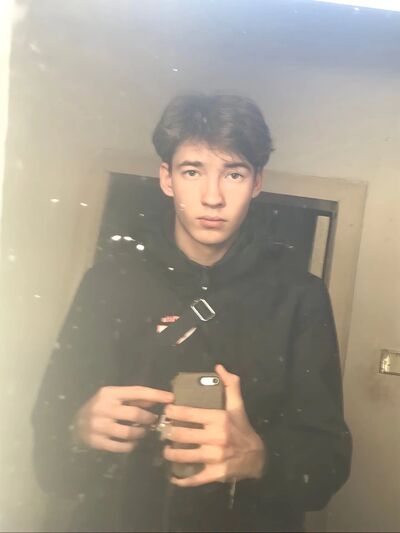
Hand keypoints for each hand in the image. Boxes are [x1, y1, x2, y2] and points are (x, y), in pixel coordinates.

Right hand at [72, 385, 173, 452]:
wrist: (74, 424)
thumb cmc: (100, 408)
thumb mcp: (114, 398)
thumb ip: (134, 399)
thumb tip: (156, 401)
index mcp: (109, 393)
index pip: (137, 392)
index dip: (155, 395)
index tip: (170, 398)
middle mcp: (103, 408)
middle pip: (135, 414)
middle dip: (149, 418)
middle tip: (154, 421)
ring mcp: (99, 426)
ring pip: (129, 432)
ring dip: (141, 433)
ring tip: (144, 431)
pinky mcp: (97, 442)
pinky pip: (121, 446)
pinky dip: (131, 445)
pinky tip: (134, 442)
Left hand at [163, 365, 266, 486]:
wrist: (256, 456)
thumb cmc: (242, 428)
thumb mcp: (237, 405)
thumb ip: (230, 384)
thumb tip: (219, 366)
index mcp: (219, 418)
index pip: (189, 413)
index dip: (173, 412)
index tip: (166, 411)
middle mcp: (216, 437)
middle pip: (182, 435)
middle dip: (169, 433)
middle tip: (163, 431)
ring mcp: (215, 457)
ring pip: (184, 456)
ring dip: (170, 453)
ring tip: (166, 449)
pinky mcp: (215, 474)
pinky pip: (194, 478)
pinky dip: (181, 479)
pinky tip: (173, 477)